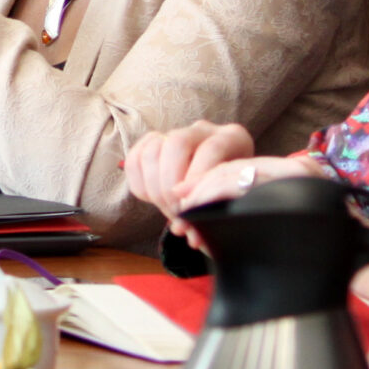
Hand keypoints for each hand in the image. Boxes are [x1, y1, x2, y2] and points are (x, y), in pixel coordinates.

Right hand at [123, 120, 254, 215]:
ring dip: (154, 184)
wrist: (218, 187)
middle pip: (177, 142)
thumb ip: (212, 216)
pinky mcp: (154, 141)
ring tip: (164, 207)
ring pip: (153, 147)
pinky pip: (136, 155)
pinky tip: (150, 197)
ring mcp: (176, 133)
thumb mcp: (229, 202)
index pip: (211, 149)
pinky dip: (137, 179)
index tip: (189, 207)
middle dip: (170, 181)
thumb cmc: (228, 196)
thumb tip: (192, 238)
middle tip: (174, 210)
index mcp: (232, 139)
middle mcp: (204, 130)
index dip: (196, 179)